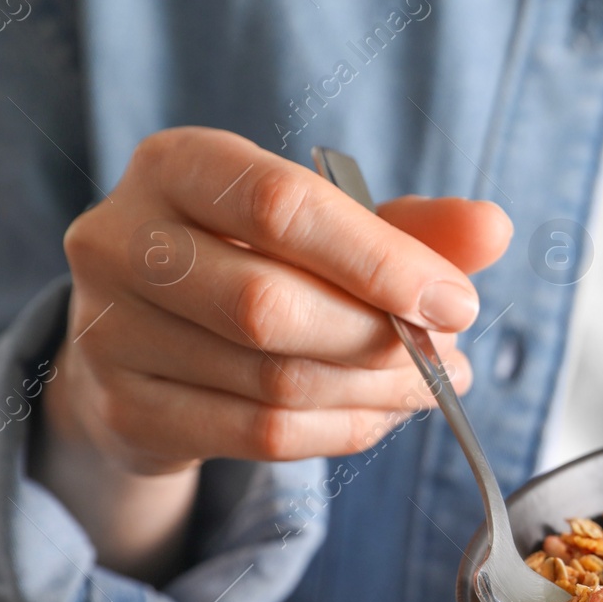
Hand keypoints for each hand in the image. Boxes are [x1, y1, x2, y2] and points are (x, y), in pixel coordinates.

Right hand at [36, 126, 510, 578]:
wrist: (152, 341)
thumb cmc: (256, 263)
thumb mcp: (330, 229)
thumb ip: (412, 228)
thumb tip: (492, 228)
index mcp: (175, 165)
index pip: (281, 207)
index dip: (380, 261)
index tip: (457, 302)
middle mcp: (121, 240)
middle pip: (270, 306)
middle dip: (380, 339)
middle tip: (446, 355)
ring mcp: (110, 331)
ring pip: (273, 381)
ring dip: (375, 393)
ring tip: (427, 385)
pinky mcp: (126, 411)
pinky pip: (259, 435)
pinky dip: (342, 430)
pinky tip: (380, 414)